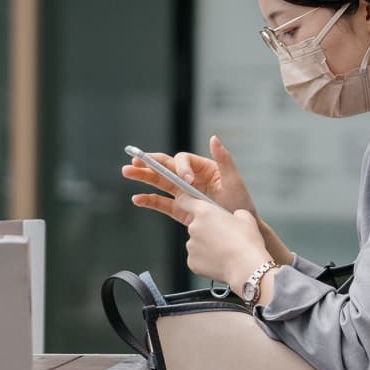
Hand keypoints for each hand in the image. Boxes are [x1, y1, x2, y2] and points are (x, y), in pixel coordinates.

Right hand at [124, 136, 295, 265]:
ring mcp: (185, 194)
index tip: (187, 180)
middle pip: (166, 167)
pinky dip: (149, 201)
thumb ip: (224, 160)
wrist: (241, 231)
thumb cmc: (241, 204)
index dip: (181, 167)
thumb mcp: (234, 181)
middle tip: (134, 160)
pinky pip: (162, 204)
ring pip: (160, 183)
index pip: (183, 160)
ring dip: (143, 177)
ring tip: (127, 172)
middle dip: (149, 163)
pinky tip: (137, 199)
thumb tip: (213, 138)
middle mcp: (191, 178)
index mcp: (203, 168)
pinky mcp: (181, 210)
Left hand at [130, 194, 270, 285]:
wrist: (249, 268)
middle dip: (205, 229)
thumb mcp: (244, 217)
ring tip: (226, 253)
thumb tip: (232, 218)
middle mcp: (192, 226)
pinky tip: (221, 263)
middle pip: (194, 224)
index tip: (177, 195)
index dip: (184, 198)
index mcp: (204, 210)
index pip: (186, 199)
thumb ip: (233, 214)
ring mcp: (190, 245)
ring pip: (196, 243)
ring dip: (207, 246)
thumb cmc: (249, 241)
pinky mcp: (191, 262)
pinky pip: (197, 258)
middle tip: (222, 237)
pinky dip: (207, 260)